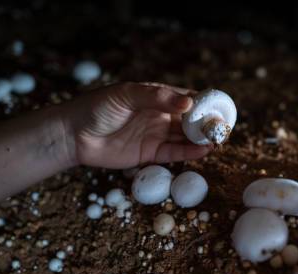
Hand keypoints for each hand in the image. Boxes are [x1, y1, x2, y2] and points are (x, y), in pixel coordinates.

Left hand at [63, 82, 211, 167]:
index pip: (186, 97)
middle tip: (223, 127)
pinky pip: (175, 153)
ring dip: (202, 140)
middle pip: (190, 120)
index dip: (204, 102)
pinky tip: (204, 151)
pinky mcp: (150, 154)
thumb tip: (188, 102)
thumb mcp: (126, 96)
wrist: (74, 135)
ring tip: (218, 140)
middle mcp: (159, 116)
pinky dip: (190, 153)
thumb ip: (156, 98)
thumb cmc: (97, 108)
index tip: (220, 106)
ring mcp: (156, 135)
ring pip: (185, 138)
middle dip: (207, 123)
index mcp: (155, 97)